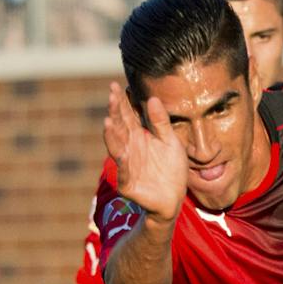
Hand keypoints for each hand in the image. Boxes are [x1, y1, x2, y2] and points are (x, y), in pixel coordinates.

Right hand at [103, 83, 184, 222]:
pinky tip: (122, 152)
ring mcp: (126, 164)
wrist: (174, 198)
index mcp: (138, 136)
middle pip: (120, 127)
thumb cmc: (171, 169)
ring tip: (108, 121)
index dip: (121, 102)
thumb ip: (161, 122)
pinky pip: (124, 171)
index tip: (116, 86)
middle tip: (112, 95)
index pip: (127, 115)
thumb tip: (152, 98)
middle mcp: (129, 147)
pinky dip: (123, 162)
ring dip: (112, 136)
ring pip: (117, 147)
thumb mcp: (170, 142)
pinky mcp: (127, 182)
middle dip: (115, 113)